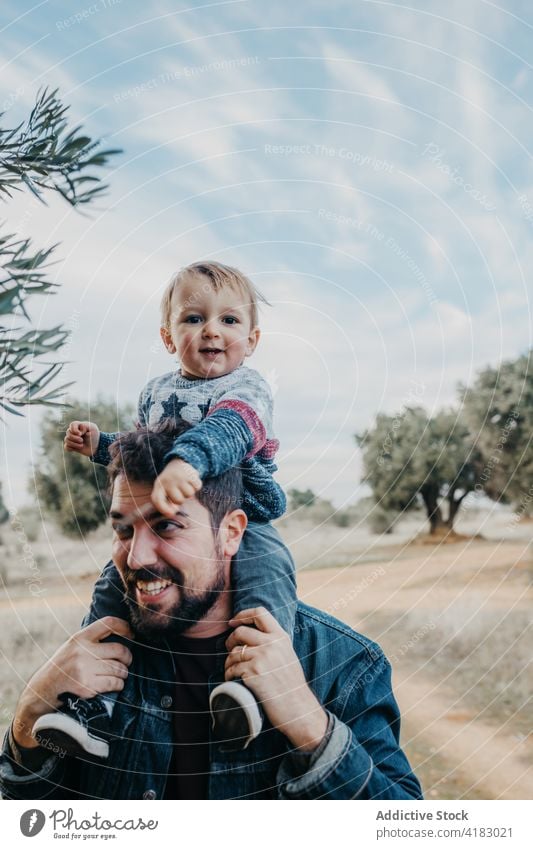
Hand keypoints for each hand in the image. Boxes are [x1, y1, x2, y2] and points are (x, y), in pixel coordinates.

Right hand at [12, 617, 132, 748]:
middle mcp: (82, 651)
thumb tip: (123, 633)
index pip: (108, 623)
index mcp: (80, 637)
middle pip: (119, 649)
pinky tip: (114, 684)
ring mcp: (84, 669)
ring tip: (119, 675)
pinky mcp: (86, 686)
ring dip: (123, 673)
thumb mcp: (73, 647)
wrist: (43, 690)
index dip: (125, 627)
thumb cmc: (64, 667)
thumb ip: (91, 640)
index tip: (132, 634)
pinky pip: (114, 683)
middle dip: (127, 658)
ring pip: (119, 668)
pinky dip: (118, 685)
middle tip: (126, 662)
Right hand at [64, 421, 99, 456]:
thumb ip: (87, 428)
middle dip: (75, 438)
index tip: (80, 434)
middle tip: (82, 441)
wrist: (96, 445)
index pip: (72, 424)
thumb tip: (79, 434)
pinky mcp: (71, 446)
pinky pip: (66, 447)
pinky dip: (71, 448)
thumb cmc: (94, 435)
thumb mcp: (93, 429)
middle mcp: (73, 431)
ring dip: (74, 444)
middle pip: (68, 433)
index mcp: (78, 425)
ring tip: (82, 446)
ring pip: (66, 440)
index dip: (74, 430)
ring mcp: (71, 438)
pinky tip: (78, 448)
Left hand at [151, 458, 201, 517]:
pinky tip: (191, 481)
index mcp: (159, 485)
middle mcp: (168, 480)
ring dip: (189, 492)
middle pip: (178, 500)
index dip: (164, 509)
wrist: (178, 462)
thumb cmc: (170, 481)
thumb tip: (173, 511)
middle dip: (181, 499)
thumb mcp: (164, 489)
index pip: (158, 500)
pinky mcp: (190, 473)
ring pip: (189, 495)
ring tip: (184, 485)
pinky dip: (196, 486)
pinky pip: (197, 487)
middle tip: (179, 491)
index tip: (171, 514)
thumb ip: (167, 502)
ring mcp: (179, 477)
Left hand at [225, 607, 327, 752]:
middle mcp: (272, 644)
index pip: (259, 613)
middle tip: (230, 649)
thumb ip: (273, 643)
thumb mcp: (287, 656)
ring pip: (234, 652)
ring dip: (228, 662)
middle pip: (241, 631)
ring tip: (232, 670)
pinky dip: (229, 675)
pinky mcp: (253, 673)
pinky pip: (232, 668)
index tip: (233, 622)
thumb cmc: (291, 686)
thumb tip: (250, 636)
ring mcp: (262, 658)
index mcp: (281, 637)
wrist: (298, 708)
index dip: (242, 615)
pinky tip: (233, 680)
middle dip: (231, 640)